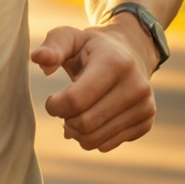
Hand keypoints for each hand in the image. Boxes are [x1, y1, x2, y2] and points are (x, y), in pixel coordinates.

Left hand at [32, 21, 156, 151]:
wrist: (131, 53)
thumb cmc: (92, 47)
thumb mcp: (70, 38)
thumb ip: (52, 46)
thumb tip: (37, 58)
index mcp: (115, 63)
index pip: (76, 100)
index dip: (54, 106)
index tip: (52, 100)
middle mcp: (136, 86)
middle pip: (85, 123)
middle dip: (66, 121)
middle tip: (63, 111)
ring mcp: (144, 106)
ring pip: (96, 139)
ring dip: (77, 133)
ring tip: (74, 117)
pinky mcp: (146, 122)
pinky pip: (108, 145)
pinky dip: (92, 138)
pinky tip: (92, 121)